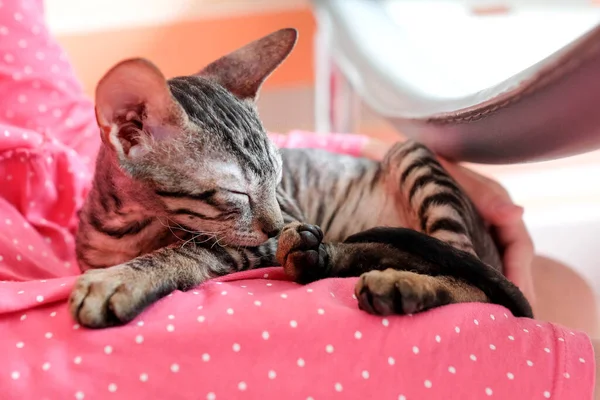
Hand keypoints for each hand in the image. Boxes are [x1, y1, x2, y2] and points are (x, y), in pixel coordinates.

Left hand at [360, 139, 536, 306]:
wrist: (390, 166)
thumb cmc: (423, 166)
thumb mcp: (452, 174)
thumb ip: (482, 193)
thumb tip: (517, 213)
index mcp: (496, 208)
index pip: (519, 246)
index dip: (520, 273)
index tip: (517, 298)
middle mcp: (488, 226)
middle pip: (509, 265)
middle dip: (509, 293)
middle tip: (506, 322)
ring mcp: (469, 239)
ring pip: (488, 271)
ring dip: (489, 294)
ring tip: (486, 322)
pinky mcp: (448, 248)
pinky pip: (464, 271)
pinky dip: (465, 289)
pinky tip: (457, 308)